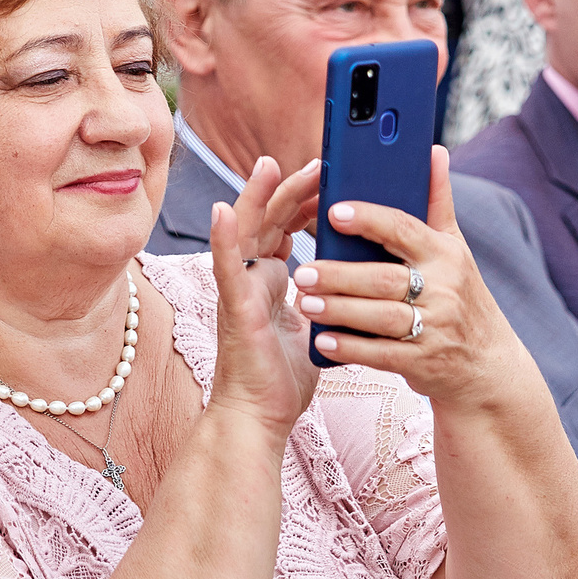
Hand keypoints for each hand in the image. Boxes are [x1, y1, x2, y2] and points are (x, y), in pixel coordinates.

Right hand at [206, 153, 324, 433]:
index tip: (329, 176)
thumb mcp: (316, 322)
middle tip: (319, 160)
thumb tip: (354, 276)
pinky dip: (223, 238)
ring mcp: (240, 290)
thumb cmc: (282, 378)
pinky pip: (226, 269)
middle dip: (293, 187)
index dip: (305, 198)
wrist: (259, 418)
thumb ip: (325, 296)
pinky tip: (224, 210)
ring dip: (260, 196)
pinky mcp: (235, 309)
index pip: (287, 226)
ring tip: (271, 164)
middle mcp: (252, 278)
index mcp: (271, 279)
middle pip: (271, 219)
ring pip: (248, 232)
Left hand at [293, 146, 529, 404]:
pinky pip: (381, 354)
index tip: (334, 211)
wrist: (487, 364)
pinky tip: (323, 339)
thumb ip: (437, 201)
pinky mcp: (422, 362)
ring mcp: (433, 328)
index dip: (369, 219)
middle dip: (340, 275)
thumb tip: (433, 150)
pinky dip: (350, 348)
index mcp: (444, 254)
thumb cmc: (462, 296)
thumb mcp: (455, 248)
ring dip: (339, 310)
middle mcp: (442, 290)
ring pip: (379, 317)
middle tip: (303, 271)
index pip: (404, 229)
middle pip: (384, 278)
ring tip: (304, 302)